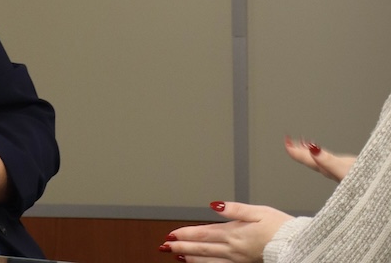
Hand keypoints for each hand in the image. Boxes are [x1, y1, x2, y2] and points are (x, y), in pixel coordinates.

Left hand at [161, 201, 292, 262]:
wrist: (299, 247)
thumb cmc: (281, 228)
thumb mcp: (258, 211)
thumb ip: (234, 209)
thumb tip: (214, 205)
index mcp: (234, 233)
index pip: (203, 234)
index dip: (185, 234)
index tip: (171, 235)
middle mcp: (233, 249)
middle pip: (201, 248)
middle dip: (181, 248)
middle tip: (164, 247)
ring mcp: (238, 259)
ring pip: (208, 260)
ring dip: (191, 258)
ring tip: (177, 256)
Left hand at [284, 136, 355, 181]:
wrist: (377, 192)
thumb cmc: (362, 184)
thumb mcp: (343, 169)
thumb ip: (327, 160)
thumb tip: (311, 149)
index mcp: (325, 169)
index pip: (306, 159)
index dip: (294, 151)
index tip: (285, 141)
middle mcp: (328, 170)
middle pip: (308, 159)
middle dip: (298, 150)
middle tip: (288, 140)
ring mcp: (336, 170)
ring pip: (317, 160)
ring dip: (307, 150)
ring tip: (300, 142)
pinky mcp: (345, 171)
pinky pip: (326, 161)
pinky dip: (319, 153)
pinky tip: (318, 150)